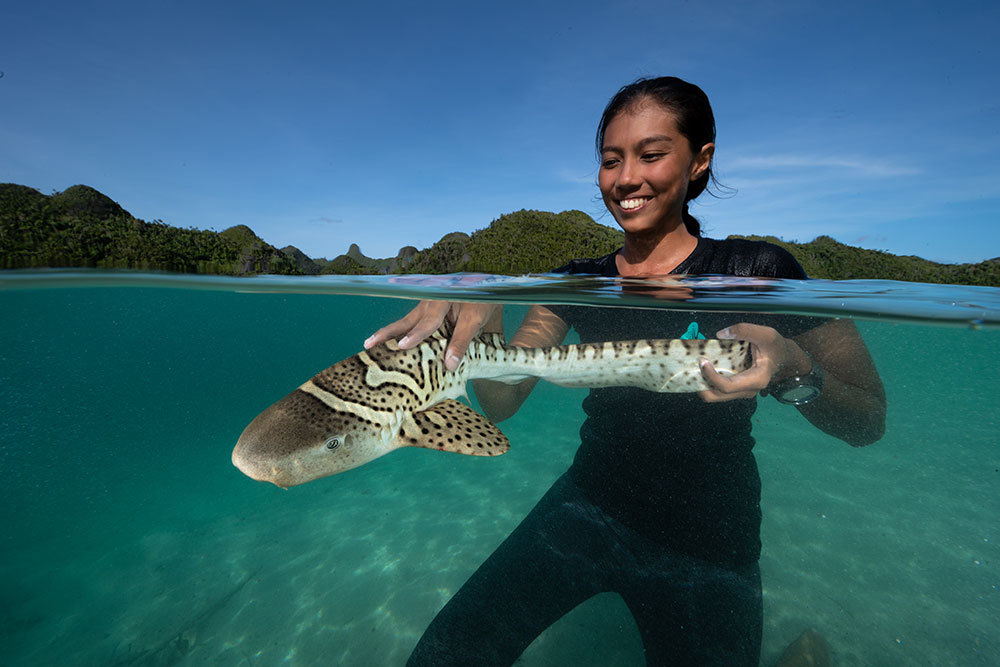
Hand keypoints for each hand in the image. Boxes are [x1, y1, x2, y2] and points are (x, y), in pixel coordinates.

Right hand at [364, 300, 501, 370]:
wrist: (485, 284)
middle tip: (368, 344)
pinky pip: (411, 323)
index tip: (401, 346)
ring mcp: (426, 307)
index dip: (415, 335)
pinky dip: (399, 333)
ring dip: (388, 333)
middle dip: (387, 334)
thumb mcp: (476, 319)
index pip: (428, 321)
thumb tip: (449, 366)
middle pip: (406, 321)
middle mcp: (430, 302)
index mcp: (443, 300)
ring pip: (405, 322)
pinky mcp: (426, 311)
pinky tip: (389, 344)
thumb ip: (462, 341)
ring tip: (369, 344)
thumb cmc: (481, 299)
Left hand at [698, 323, 810, 402]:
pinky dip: (707, 379)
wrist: (785, 358)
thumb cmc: (776, 347)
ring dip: (702, 382)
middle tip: (693, 365)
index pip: (726, 387)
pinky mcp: (736, 387)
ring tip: (695, 365)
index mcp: (756, 380)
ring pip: (714, 395)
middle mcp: (747, 390)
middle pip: (715, 396)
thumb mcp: (767, 334)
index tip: (702, 360)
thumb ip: (746, 330)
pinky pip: (717, 389)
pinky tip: (703, 365)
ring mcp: (741, 391)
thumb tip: (720, 334)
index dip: (710, 376)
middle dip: (700, 383)